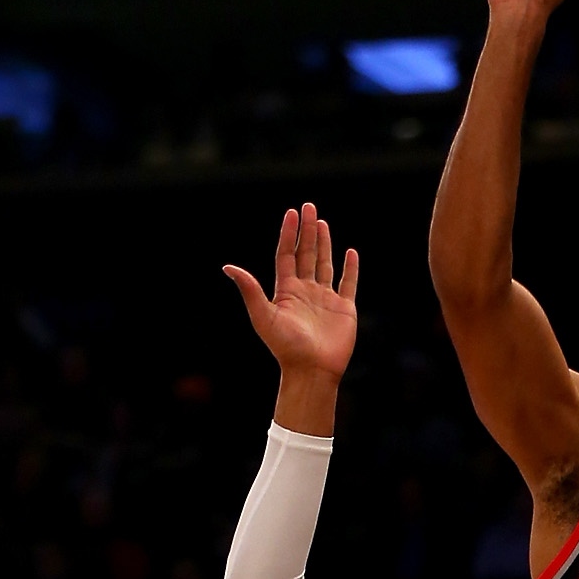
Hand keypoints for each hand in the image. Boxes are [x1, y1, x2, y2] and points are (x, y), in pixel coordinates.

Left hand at [223, 203, 358, 387]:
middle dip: (307, 231)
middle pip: (306, 254)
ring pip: (325, 264)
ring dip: (324, 244)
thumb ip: (249, 289)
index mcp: (286, 291)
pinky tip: (350, 252)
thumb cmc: (285, 347)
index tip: (292, 213)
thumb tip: (228, 267)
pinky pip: (348, 283)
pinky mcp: (344, 309)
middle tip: (309, 207)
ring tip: (322, 223)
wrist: (311, 371)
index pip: (286, 255)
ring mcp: (325, 299)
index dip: (289, 234)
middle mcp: (305, 291)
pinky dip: (350, 268)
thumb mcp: (263, 315)